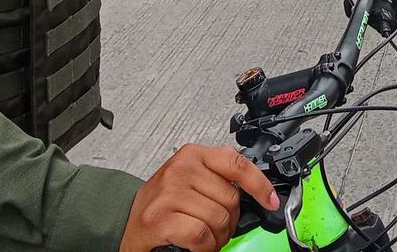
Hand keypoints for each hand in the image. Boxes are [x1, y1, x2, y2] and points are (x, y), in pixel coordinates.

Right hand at [119, 144, 277, 251]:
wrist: (126, 223)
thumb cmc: (161, 204)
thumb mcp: (189, 179)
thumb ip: (216, 174)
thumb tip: (252, 185)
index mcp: (193, 155)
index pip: (237, 164)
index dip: (259, 184)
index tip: (270, 200)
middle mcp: (181, 169)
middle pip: (231, 198)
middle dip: (230, 221)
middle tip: (218, 228)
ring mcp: (170, 193)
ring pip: (219, 218)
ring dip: (218, 237)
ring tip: (206, 237)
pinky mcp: (162, 218)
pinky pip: (202, 235)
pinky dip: (205, 246)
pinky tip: (197, 245)